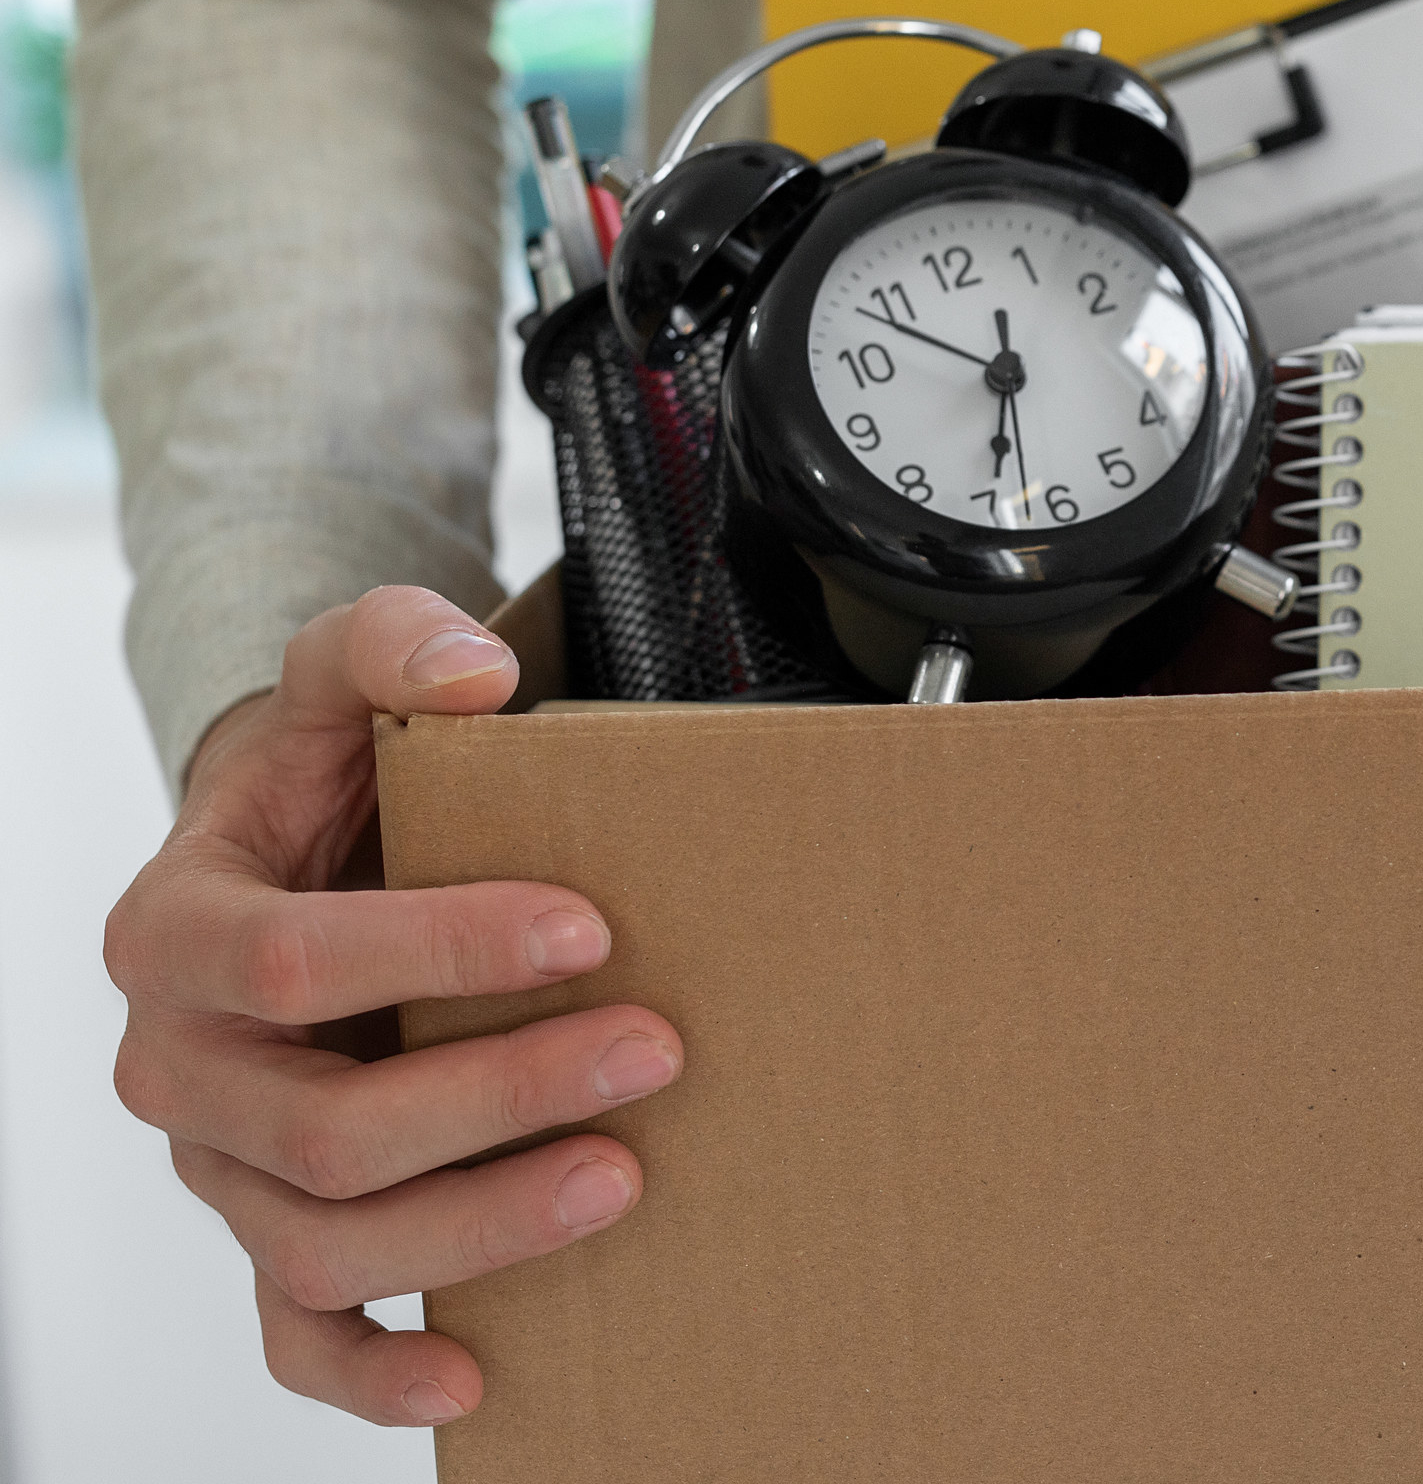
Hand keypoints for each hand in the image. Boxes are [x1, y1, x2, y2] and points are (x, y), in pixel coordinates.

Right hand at [103, 587, 683, 1424]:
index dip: (441, 951)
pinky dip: (376, 1371)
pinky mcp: (274, 1232)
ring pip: (325, 1242)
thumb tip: (473, 676)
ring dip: (481, 1227)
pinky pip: (298, 1334)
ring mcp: (224, 1167)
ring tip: (625, 1177)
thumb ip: (391, 642)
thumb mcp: (342, 677)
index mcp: (177, 933)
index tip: (588, 928)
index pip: (293, 962)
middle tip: (654, 1049)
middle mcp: (182, 1067)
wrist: (294, 855)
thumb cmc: (325, 778)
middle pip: (325, 1126)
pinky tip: (477, 1371)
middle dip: (498, 1095)